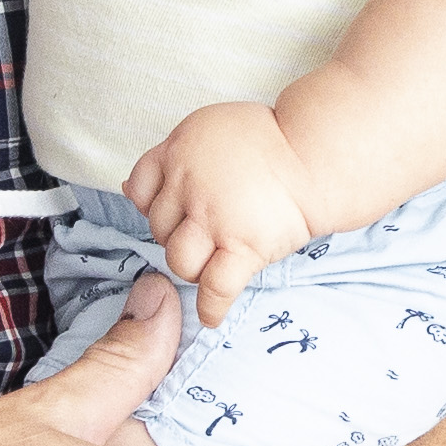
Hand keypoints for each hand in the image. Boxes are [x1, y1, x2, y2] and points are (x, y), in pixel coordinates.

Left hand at [125, 104, 318, 318]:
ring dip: (193, 266)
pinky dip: (212, 307)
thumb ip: (172, 157)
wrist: (317, 154)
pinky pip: (215, 287)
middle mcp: (189, 183)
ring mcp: (214, 217)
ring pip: (178, 260)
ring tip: (215, 260)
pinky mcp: (242, 246)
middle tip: (210, 231)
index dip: (155, 204)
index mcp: (179, 149)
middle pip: (159, 228)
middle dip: (179, 234)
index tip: (176, 211)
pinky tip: (212, 316)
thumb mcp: (208, 129)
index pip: (141, 187)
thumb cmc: (270, 141)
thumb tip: (129, 191)